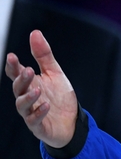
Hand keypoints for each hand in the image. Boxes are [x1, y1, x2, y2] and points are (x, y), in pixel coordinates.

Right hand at [5, 30, 77, 147]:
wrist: (71, 120)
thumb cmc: (59, 96)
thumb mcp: (54, 73)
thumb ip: (43, 55)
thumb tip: (34, 32)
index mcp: (30, 83)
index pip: (16, 74)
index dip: (13, 66)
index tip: (12, 56)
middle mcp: (27, 97)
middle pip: (18, 88)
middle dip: (22, 80)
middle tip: (29, 71)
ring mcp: (31, 112)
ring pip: (22, 105)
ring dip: (28, 97)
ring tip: (37, 89)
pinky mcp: (39, 126)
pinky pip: (34, 121)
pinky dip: (39, 113)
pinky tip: (45, 105)